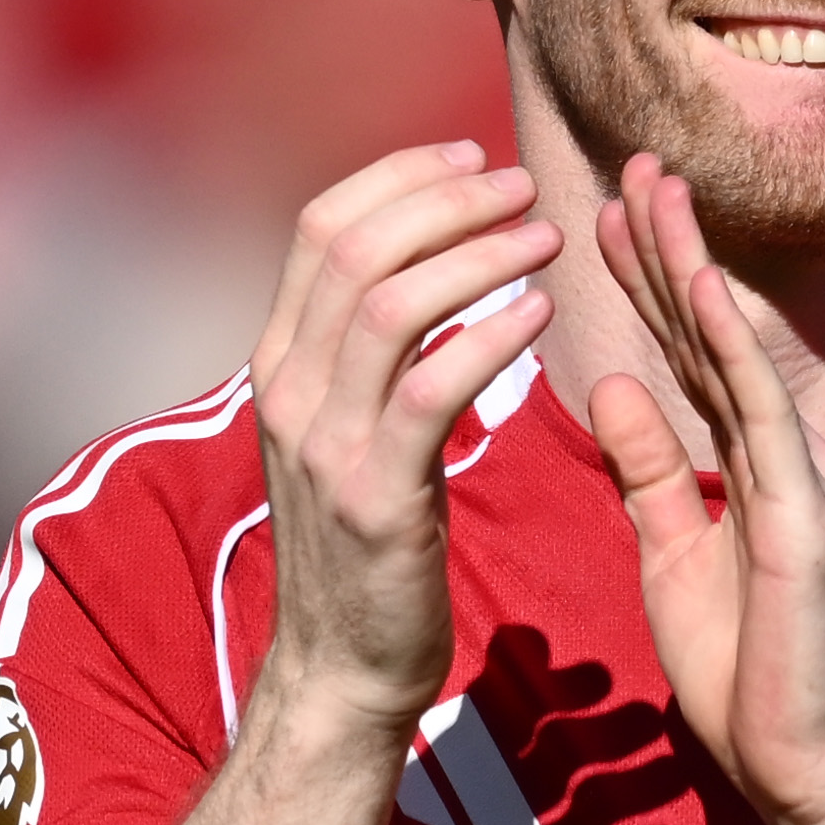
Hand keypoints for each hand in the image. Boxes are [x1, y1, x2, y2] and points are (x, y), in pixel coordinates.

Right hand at [247, 142, 557, 731]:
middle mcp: (288, 389)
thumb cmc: (367, 545)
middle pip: (355, 245)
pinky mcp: (374, 496)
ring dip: (479, 255)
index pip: (321, 225)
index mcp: (279, 361)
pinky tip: (540, 316)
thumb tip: (421, 263)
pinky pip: (433, 389)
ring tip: (546, 239)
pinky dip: (490, 336)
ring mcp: (324, 443)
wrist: (342, 668)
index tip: (472, 156)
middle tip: (526, 189)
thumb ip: (366, 352)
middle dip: (449, 199)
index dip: (399, 176)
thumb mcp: (347, 430)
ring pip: (392, 302)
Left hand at [584, 154, 824, 824]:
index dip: (646, 283)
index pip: (687, 353)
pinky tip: (692, 281)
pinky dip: (724, 338)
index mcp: (747, 462)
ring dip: (693, 263)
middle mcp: (781, 450)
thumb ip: (652, 468)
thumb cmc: (750, 672)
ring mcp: (798, 472)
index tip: (602, 216)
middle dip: (668, 244)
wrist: (807, 766)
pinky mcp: (802, 507)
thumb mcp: (674, 551)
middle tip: (630, 163)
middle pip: (711, 330)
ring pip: (735, 348)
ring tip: (654, 189)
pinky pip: (756, 406)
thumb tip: (614, 384)